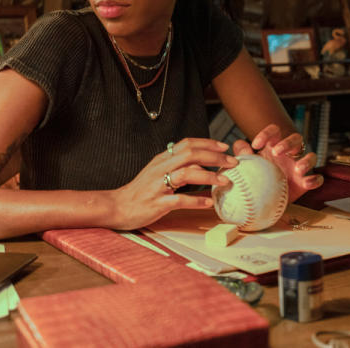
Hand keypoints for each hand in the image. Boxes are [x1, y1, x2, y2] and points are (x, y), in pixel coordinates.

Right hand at [108, 138, 236, 229]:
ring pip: (187, 174)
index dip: (208, 143)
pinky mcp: (158, 203)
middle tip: (232, 163)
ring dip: (209, 176)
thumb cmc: (140, 191)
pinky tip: (208, 203)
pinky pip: (180, 200)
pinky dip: (196, 201)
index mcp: (162, 159)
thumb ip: (175, 165)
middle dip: (215, 158)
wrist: (117, 206)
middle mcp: (161, 168)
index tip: (225, 147)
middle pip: (191, 155)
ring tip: (225, 181)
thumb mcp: (156, 171)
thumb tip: (199, 163)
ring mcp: (159, 185)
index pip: (187, 144)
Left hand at [232, 124, 322, 201]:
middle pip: (296, 139)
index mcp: (274, 146)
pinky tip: (306, 183)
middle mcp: (289, 154)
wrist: (261, 201)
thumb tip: (239, 144)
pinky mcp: (305, 183)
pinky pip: (317, 178)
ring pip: (311, 157)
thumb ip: (243, 155)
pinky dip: (315, 180)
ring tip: (298, 169)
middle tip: (275, 152)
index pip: (275, 131)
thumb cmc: (255, 178)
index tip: (255, 145)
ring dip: (306, 161)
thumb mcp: (248, 166)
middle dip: (287, 143)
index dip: (266, 133)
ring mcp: (299, 168)